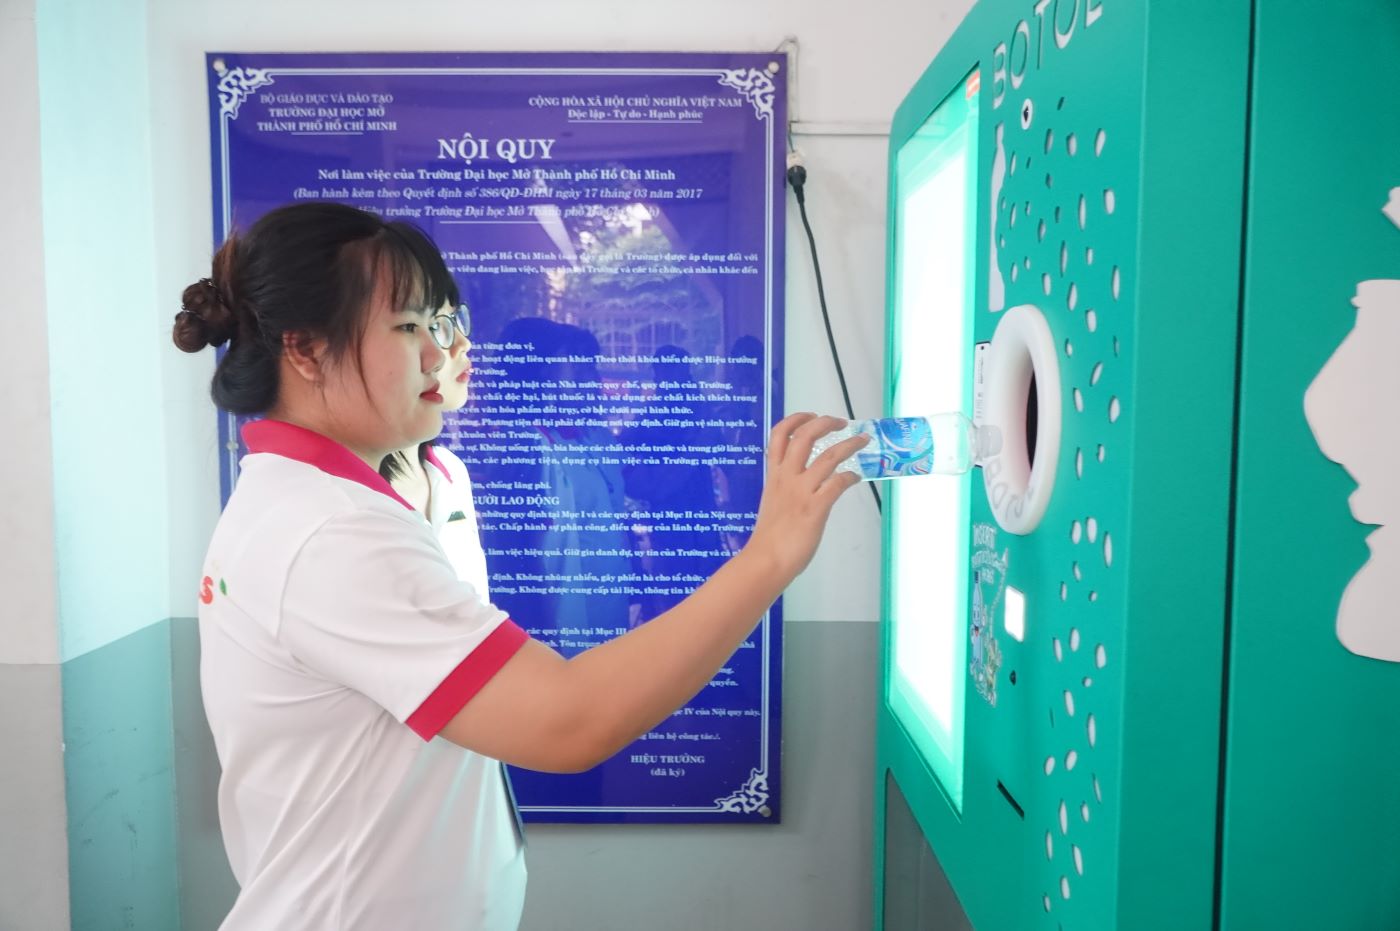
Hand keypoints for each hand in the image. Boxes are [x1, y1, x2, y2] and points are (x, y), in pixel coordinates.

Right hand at [744, 413, 868, 579]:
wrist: (766, 561)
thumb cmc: (769, 538)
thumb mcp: (772, 502)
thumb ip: (785, 489)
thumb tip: (802, 486)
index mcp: (774, 476)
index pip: (779, 436)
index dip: (796, 420)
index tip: (811, 416)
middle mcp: (786, 478)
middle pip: (804, 437)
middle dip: (825, 423)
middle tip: (841, 422)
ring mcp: (801, 492)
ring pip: (828, 457)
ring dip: (849, 445)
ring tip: (862, 440)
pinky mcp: (816, 509)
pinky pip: (838, 483)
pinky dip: (850, 476)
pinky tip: (856, 478)